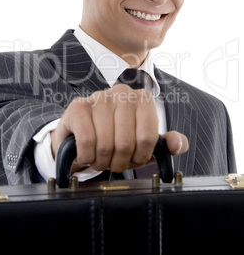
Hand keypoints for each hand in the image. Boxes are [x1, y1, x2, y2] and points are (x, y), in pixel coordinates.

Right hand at [50, 84, 188, 172]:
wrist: (82, 133)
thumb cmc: (115, 136)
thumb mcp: (142, 141)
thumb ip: (164, 144)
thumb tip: (177, 144)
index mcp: (143, 99)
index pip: (148, 137)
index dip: (140, 156)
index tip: (133, 158)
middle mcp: (122, 93)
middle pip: (126, 143)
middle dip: (119, 161)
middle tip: (114, 161)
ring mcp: (99, 97)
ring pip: (105, 144)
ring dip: (101, 161)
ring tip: (100, 158)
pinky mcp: (78, 106)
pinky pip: (87, 140)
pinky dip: (87, 156)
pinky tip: (87, 153)